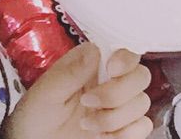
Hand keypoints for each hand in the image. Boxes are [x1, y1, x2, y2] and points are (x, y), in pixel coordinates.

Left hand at [4, 42, 152, 138]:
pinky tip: (103, 136)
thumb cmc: (37, 113)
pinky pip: (143, 126)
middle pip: (140, 76)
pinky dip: (126, 134)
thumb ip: (71, 72)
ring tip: (86, 124)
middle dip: (118, 93)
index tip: (111, 70)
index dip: (125, 58)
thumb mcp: (48, 91)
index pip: (125, 50)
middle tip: (89, 102)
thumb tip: (94, 51)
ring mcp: (119, 105)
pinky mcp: (123, 128)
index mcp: (93, 62)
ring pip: (142, 103)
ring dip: (115, 118)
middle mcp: (111, 80)